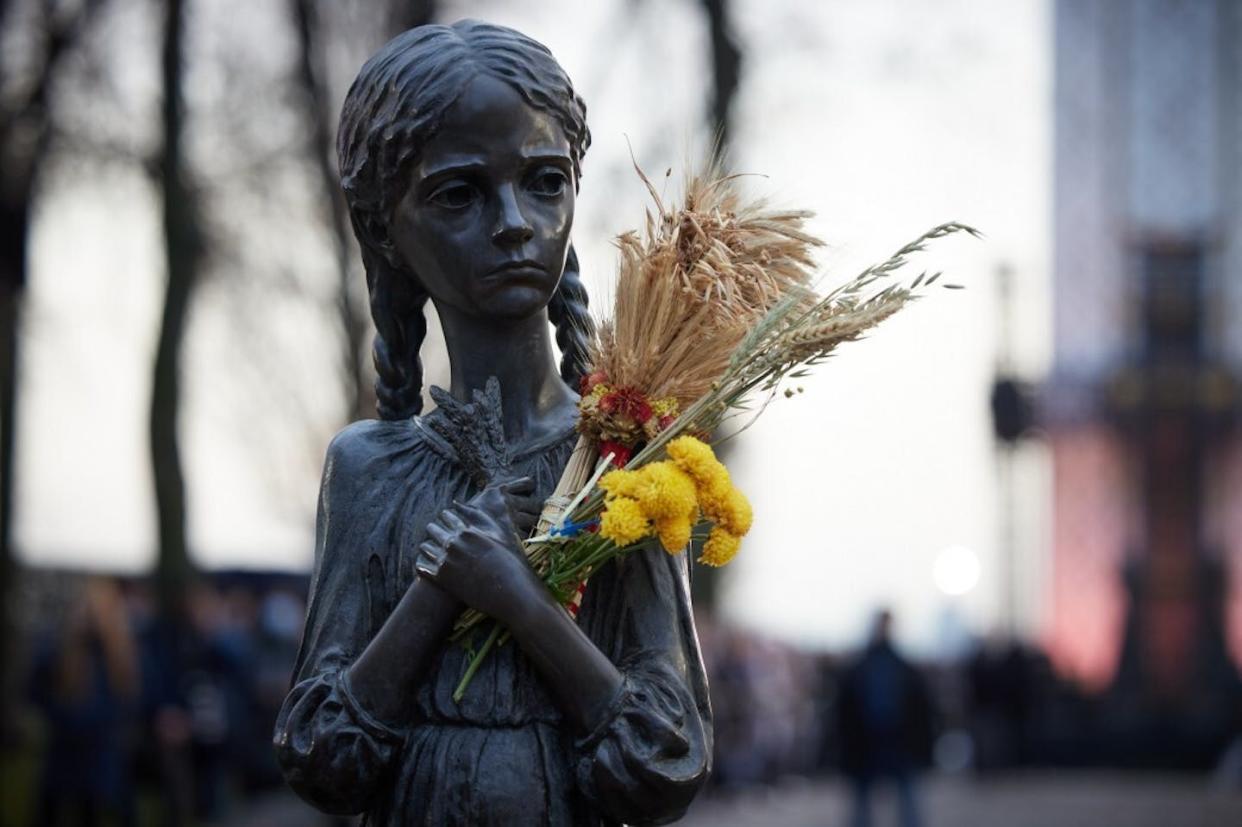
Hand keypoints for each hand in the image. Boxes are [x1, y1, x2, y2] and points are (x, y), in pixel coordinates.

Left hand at [415, 478, 545, 621]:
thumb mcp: (500, 534)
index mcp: (467, 530)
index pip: (446, 516)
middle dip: (435, 531)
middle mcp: (453, 544)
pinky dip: (422, 564)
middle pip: (433, 529)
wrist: (511, 593)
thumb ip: (479, 517)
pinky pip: (421, 567)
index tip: (448, 522)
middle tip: (438, 535)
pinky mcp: (441, 580)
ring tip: (434, 550)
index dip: (446, 518)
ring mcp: (445, 562)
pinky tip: (429, 565)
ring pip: (425, 547)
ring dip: (428, 547)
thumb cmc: (510, 562)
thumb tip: (459, 503)